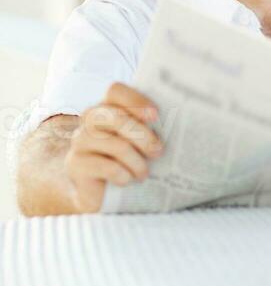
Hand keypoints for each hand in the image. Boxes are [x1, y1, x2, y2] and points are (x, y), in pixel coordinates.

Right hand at [64, 82, 163, 212]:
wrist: (102, 194)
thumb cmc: (128, 162)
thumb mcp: (140, 143)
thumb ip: (151, 128)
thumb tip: (181, 122)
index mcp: (107, 108)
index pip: (115, 91)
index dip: (136, 100)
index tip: (156, 115)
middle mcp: (89, 120)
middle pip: (116, 117)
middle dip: (143, 136)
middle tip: (158, 152)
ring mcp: (80, 141)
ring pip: (116, 145)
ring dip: (137, 162)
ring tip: (144, 174)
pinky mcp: (75, 164)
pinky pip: (107, 167)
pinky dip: (123, 176)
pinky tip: (127, 181)